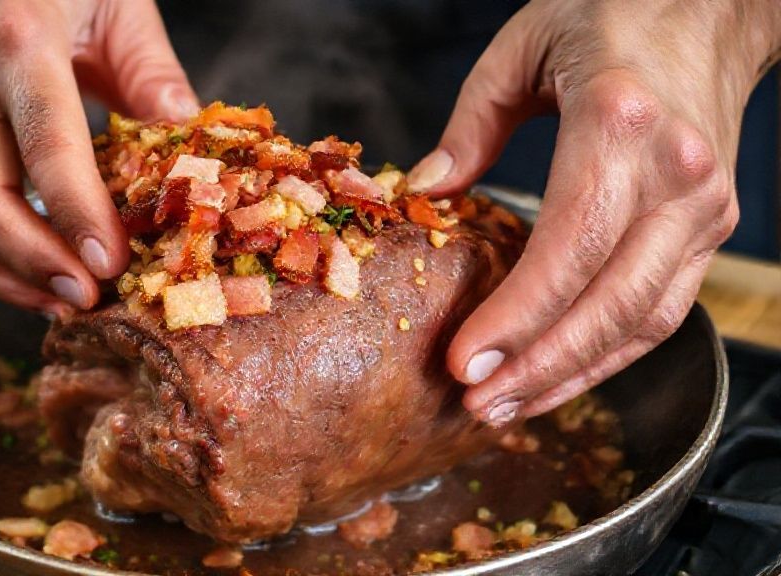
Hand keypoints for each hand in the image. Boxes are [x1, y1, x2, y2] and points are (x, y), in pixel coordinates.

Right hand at [0, 0, 197, 317]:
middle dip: (32, 262)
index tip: (110, 263)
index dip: (77, 211)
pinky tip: (36, 282)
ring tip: (64, 305)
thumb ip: (156, 77)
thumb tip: (191, 158)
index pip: (46, 143)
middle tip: (87, 299)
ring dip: (4, 278)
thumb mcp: (119, 6)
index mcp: (16, 42)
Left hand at [407, 0, 780, 422]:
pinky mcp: (710, 225)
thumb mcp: (522, 49)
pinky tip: (560, 375)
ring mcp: (703, 205)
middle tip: (480, 406)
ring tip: (509, 408)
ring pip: (643, 319)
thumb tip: (424, 192)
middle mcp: (675, 174)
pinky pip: (661, 307)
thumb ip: (470, 125)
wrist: (714, 5)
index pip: (569, 246)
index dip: (517, 316)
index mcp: (620, 124)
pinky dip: (610, 351)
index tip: (465, 363)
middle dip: (540, 366)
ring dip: (574, 374)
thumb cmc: (613, 15)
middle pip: (609, 302)